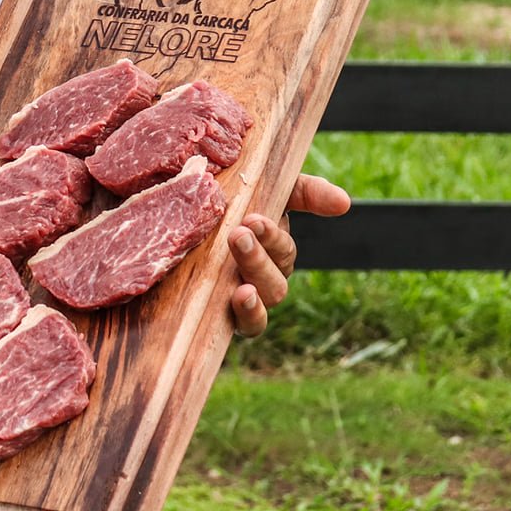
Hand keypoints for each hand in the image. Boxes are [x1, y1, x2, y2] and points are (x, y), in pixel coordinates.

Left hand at [227, 172, 349, 339]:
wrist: (165, 223)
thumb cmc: (215, 201)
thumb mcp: (256, 186)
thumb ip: (303, 191)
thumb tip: (344, 203)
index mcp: (269, 242)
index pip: (283, 242)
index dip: (274, 234)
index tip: (254, 219)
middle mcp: (262, 271)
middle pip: (277, 271)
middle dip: (260, 253)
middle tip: (239, 233)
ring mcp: (247, 296)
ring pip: (268, 294)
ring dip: (256, 273)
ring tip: (236, 254)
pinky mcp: (225, 316)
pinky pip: (251, 325)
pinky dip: (252, 314)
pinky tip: (244, 297)